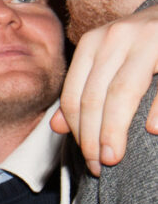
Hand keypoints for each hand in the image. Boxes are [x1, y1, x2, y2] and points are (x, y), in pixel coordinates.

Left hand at [51, 7, 157, 174]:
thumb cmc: (143, 44)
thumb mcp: (107, 60)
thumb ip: (83, 90)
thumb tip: (57, 127)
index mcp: (93, 42)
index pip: (73, 95)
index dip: (77, 131)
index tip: (87, 159)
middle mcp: (116, 37)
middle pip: (94, 97)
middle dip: (92, 137)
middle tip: (98, 166)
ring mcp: (148, 38)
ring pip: (121, 92)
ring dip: (114, 130)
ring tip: (112, 159)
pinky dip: (157, 108)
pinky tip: (153, 131)